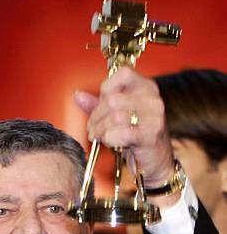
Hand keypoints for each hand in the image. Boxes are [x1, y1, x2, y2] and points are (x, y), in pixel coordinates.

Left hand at [74, 67, 174, 187]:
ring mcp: (154, 117)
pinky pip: (120, 133)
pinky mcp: (149, 136)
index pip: (123, 73)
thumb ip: (97, 104)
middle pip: (112, 100)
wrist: (155, 159)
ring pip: (114, 117)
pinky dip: (109, 139)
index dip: (106, 88)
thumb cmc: (135, 134)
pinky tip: (110, 142)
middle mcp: (152, 99)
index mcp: (146, 87)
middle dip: (96, 116)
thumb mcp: (116, 114)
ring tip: (99, 136)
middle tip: (92, 128)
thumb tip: (78, 95)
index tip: (102, 104)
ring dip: (100, 130)